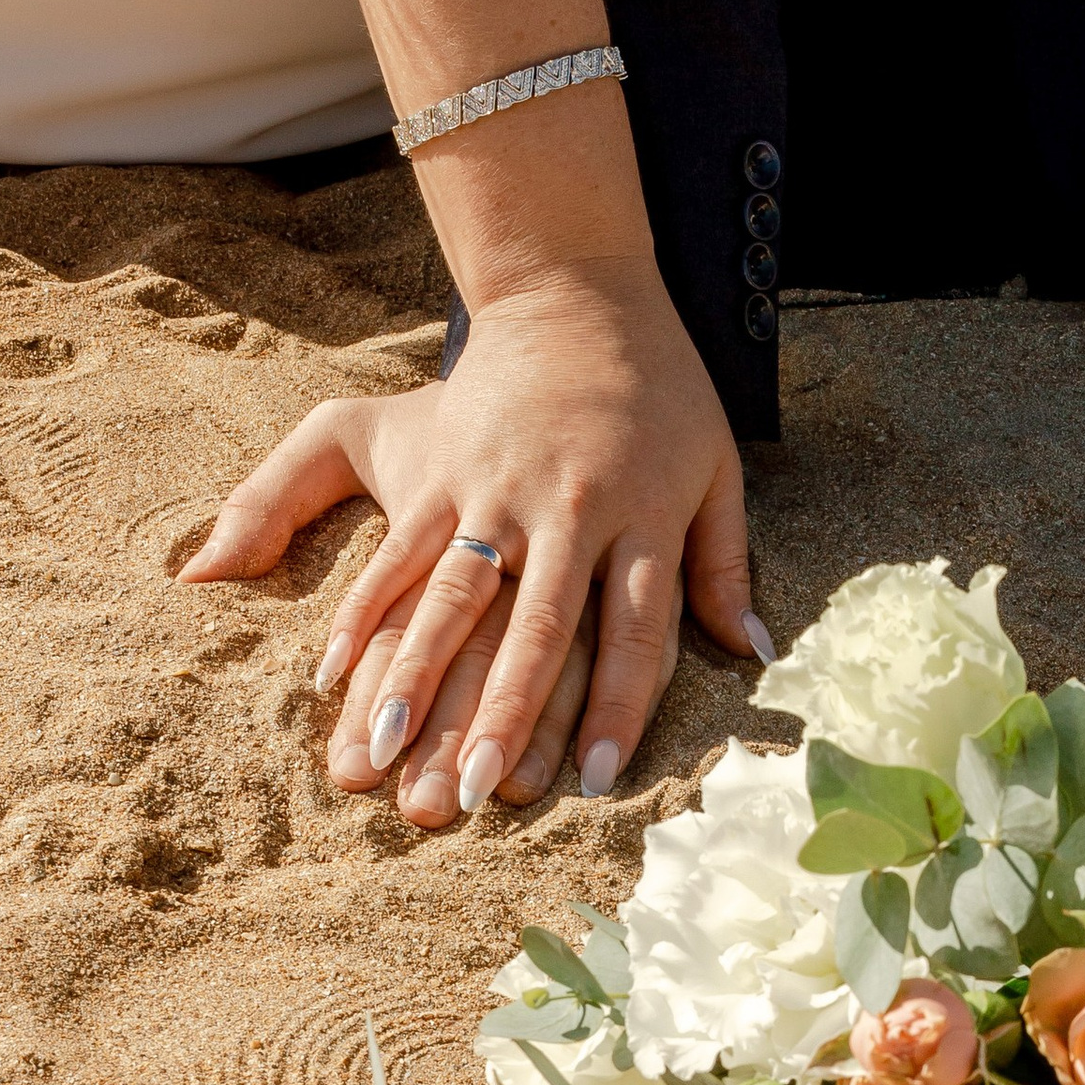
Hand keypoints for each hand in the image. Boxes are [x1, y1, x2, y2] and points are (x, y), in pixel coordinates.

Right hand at [180, 264, 766, 818]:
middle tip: (477, 793)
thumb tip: (753, 651)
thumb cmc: (659, 388)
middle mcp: (567, 508)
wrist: (577, 291)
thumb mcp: (717, 464)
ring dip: (417, 680)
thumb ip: (724, 563)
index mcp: (644, 513)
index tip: (598, 781)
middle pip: (535, 628)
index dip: (618, 707)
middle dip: (505, 716)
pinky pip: (398, 552)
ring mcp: (497, 489)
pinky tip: (331, 674)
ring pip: (452, 598)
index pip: (634, 629)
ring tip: (388, 753)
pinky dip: (363, 613)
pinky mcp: (443, 471)